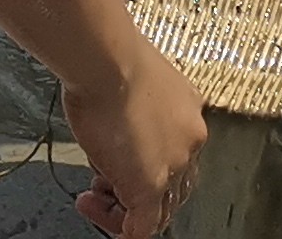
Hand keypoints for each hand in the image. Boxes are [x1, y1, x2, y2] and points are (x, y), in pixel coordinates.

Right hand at [64, 44, 206, 236]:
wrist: (106, 60)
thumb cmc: (110, 59)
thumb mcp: (132, 82)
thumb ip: (134, 110)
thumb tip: (119, 127)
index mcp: (187, 112)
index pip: (175, 154)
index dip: (142, 162)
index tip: (117, 159)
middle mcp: (189, 139)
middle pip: (172, 184)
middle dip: (136, 189)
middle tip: (104, 184)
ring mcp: (172, 165)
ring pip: (159, 207)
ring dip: (122, 207)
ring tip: (93, 195)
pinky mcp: (149, 186)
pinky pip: (143, 226)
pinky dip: (120, 228)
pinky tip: (98, 213)